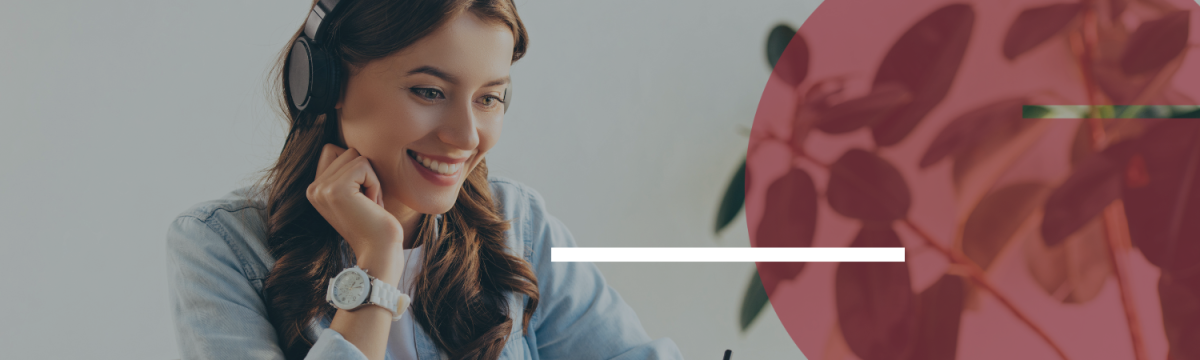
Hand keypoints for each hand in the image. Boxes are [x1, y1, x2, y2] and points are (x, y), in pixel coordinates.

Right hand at [307, 144, 403, 284]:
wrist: (378, 250)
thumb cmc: (375, 222)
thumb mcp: (355, 193)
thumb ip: (346, 171)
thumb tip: (352, 144)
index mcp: (314, 189)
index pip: (333, 149)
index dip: (355, 167)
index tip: (360, 196)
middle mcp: (312, 188)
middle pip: (346, 150)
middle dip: (365, 173)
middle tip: (366, 202)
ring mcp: (322, 189)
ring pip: (356, 155)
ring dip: (371, 179)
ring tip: (368, 204)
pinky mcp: (336, 189)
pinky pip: (364, 165)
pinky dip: (375, 184)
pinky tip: (371, 205)